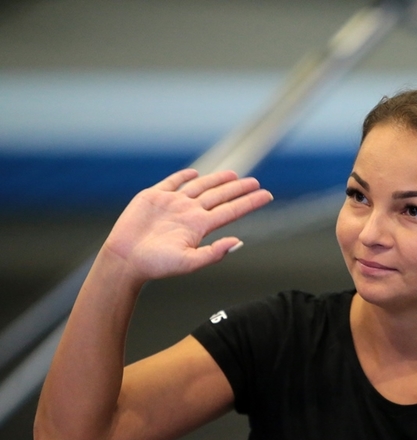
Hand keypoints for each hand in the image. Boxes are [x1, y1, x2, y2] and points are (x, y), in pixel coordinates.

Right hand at [103, 168, 272, 281]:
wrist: (125, 260)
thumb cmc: (155, 265)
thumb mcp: (189, 262)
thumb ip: (214, 253)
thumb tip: (238, 243)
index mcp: (199, 226)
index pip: (231, 210)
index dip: (250, 202)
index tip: (268, 195)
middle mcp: (189, 213)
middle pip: (219, 196)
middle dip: (238, 189)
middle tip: (255, 182)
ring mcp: (172, 204)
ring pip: (200, 187)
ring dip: (216, 180)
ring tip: (233, 174)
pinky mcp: (153, 197)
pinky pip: (171, 183)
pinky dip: (183, 177)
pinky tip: (194, 173)